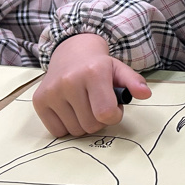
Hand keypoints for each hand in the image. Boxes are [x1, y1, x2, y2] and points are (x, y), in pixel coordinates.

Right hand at [32, 33, 150, 137]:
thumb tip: (145, 94)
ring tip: (85, 105)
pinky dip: (67, 126)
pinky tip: (70, 110)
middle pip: (91, 125)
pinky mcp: (39, 101)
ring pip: (75, 130)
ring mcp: (52, 92)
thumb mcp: (119, 69)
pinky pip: (57, 131)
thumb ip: (134, 82)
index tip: (114, 108)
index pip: (106, 113)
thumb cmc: (98, 66)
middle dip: (99, 120)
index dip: (114, 116)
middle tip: (98, 105)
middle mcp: (69, 82)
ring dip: (83, 123)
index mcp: (93, 73)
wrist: (71, 53)